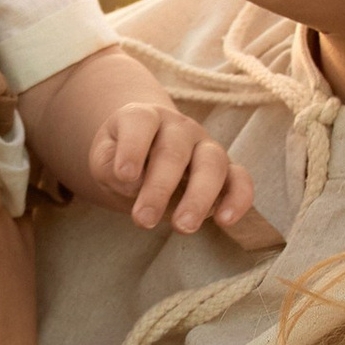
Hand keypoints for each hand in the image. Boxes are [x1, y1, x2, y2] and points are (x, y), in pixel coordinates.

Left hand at [85, 100, 265, 239]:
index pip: (141, 122)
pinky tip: (224, 221)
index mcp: (145, 117)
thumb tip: (134, 183)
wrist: (147, 156)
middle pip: (175, 150)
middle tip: (143, 220)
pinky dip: (238, 199)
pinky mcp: (226, 170)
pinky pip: (240, 179)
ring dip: (199, 197)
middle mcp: (179, 127)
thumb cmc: (122, 159)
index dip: (132, 146)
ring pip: (212, 163)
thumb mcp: (104, 161)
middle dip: (159, 188)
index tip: (123, 175)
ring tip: (183, 227)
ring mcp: (205, 146)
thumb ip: (110, 169)